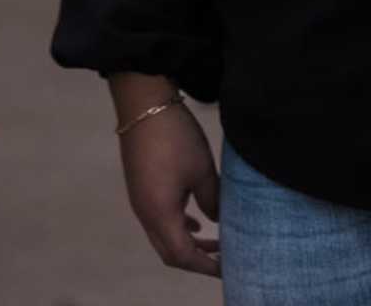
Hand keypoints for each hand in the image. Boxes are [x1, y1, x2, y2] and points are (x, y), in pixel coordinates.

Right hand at [110, 80, 219, 276]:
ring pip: (165, 236)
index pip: (182, 256)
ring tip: (218, 243)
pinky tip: (197, 222)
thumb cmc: (176, 136)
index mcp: (159, 213)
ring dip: (190, 243)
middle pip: (171, 252)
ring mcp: (140, 199)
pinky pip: (160, 219)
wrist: (144, 103)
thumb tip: (218, 221)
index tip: (230, 267)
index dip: (207, 266)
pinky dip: (180, 227)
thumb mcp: (203, 171)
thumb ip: (212, 201)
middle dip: (199, 260)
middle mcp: (145, 212)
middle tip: (226, 260)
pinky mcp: (141, 186)